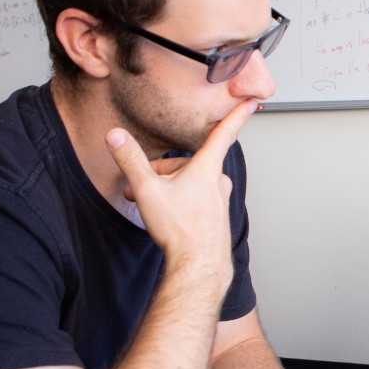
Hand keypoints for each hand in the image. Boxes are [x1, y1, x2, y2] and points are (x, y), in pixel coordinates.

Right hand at [105, 99, 257, 278]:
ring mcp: (219, 200)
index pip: (224, 132)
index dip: (237, 114)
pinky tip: (167, 217)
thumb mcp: (147, 190)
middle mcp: (218, 182)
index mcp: (207, 168)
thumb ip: (130, 160)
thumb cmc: (180, 229)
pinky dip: (178, 203)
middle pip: (189, 163)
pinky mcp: (216, 217)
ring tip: (150, 205)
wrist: (198, 266)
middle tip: (140, 185)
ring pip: (190, 183)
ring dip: (168, 188)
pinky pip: (194, 201)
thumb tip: (115, 136)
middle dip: (162, 170)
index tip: (252, 102)